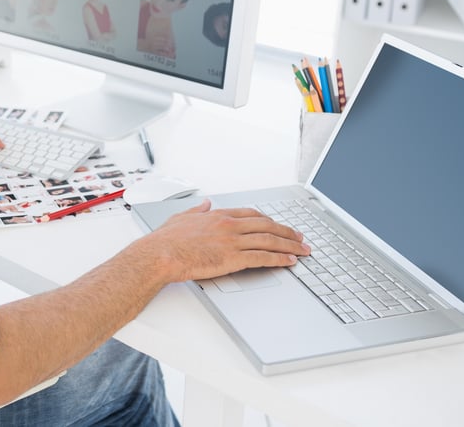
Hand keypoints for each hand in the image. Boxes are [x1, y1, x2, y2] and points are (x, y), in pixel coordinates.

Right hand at [147, 200, 309, 283]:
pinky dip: (279, 258)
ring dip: (289, 245)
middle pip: (266, 225)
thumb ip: (196, 210)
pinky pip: (263, 257)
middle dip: (286, 231)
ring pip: (269, 240)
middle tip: (300, 237)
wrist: (161, 254)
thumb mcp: (181, 217)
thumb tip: (205, 203)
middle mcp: (229, 225)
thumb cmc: (166, 240)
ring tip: (303, 250)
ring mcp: (232, 241)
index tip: (278, 224)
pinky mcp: (233, 258)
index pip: (251, 214)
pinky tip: (289, 261)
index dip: (269, 219)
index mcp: (218, 215)